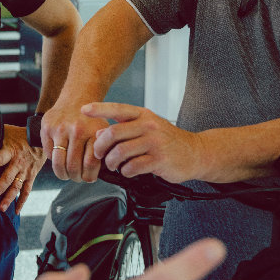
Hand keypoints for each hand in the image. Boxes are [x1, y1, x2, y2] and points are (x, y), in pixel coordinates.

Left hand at [0, 124, 44, 213]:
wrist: (41, 138)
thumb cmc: (19, 134)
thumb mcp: (7, 132)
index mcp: (11, 150)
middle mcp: (18, 163)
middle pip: (7, 178)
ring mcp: (26, 171)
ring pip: (17, 187)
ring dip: (9, 198)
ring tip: (1, 208)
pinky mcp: (31, 176)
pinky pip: (27, 191)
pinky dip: (22, 201)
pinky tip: (16, 211)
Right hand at [41, 102, 108, 182]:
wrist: (77, 97)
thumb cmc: (91, 120)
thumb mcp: (103, 132)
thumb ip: (102, 150)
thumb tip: (100, 174)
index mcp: (93, 132)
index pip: (90, 164)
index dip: (89, 176)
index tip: (88, 178)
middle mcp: (77, 130)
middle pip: (73, 166)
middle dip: (75, 177)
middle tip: (77, 178)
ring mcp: (60, 128)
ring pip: (58, 163)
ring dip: (62, 174)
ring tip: (66, 174)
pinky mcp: (47, 127)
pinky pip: (48, 154)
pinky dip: (54, 160)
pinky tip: (60, 158)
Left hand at [85, 102, 203, 182]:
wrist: (195, 152)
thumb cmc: (168, 140)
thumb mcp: (147, 127)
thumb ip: (125, 129)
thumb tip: (100, 133)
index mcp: (144, 115)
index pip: (117, 108)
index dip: (99, 108)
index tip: (83, 110)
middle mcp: (149, 126)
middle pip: (113, 133)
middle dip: (100, 146)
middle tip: (99, 154)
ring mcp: (155, 142)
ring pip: (120, 152)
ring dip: (112, 162)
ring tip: (114, 165)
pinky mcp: (159, 160)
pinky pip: (133, 167)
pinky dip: (126, 171)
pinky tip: (128, 171)